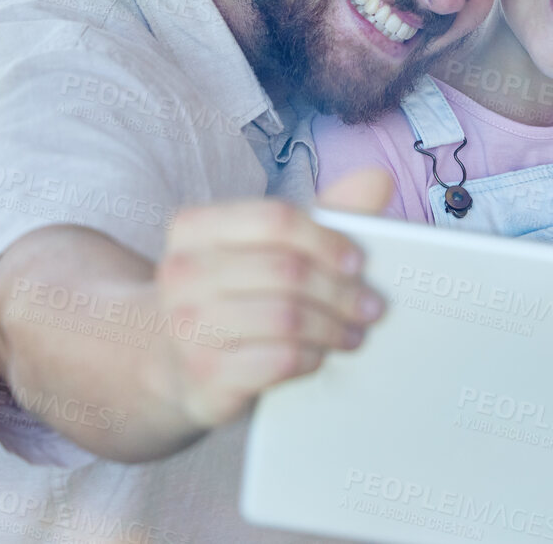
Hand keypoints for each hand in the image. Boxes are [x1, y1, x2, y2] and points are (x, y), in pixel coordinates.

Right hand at [150, 169, 393, 429]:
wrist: (174, 362)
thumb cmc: (233, 292)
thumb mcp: (267, 248)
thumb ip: (323, 215)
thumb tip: (378, 179)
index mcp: (194, 226)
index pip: (276, 219)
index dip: (326, 239)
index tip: (358, 261)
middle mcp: (181, 271)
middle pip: (287, 271)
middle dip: (341, 291)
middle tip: (372, 306)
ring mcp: (186, 324)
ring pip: (286, 318)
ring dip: (332, 327)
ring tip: (354, 333)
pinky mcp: (202, 373)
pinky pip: (278, 359)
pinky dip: (311, 357)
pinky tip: (320, 355)